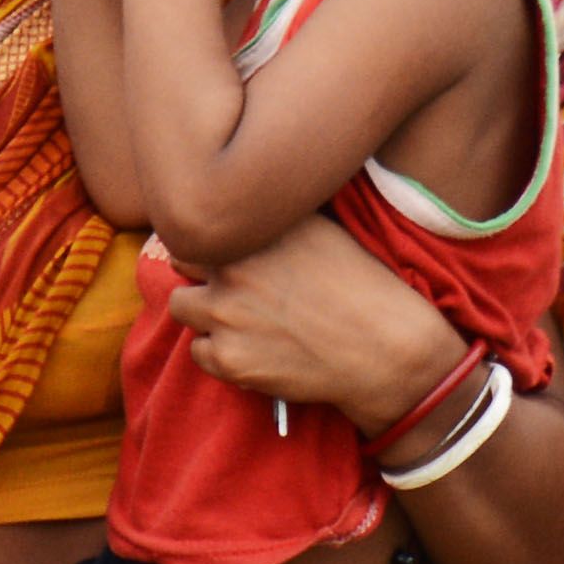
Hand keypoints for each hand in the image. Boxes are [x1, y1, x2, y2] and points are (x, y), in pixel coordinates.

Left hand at [171, 211, 467, 432]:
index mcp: (256, 230)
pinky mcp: (228, 358)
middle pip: (180, 263)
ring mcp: (226, 314)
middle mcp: (235, 267)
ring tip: (238, 320)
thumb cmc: (362, 286)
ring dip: (202, 313)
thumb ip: (273, 218)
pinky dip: (218, 353)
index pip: (200, 225)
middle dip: (199, 272)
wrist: (383, 348)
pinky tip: (252, 350)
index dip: (211, 240)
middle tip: (230, 288)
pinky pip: (199, 352)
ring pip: (181, 306)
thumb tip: (240, 206)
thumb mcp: (321, 230)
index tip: (222, 253)